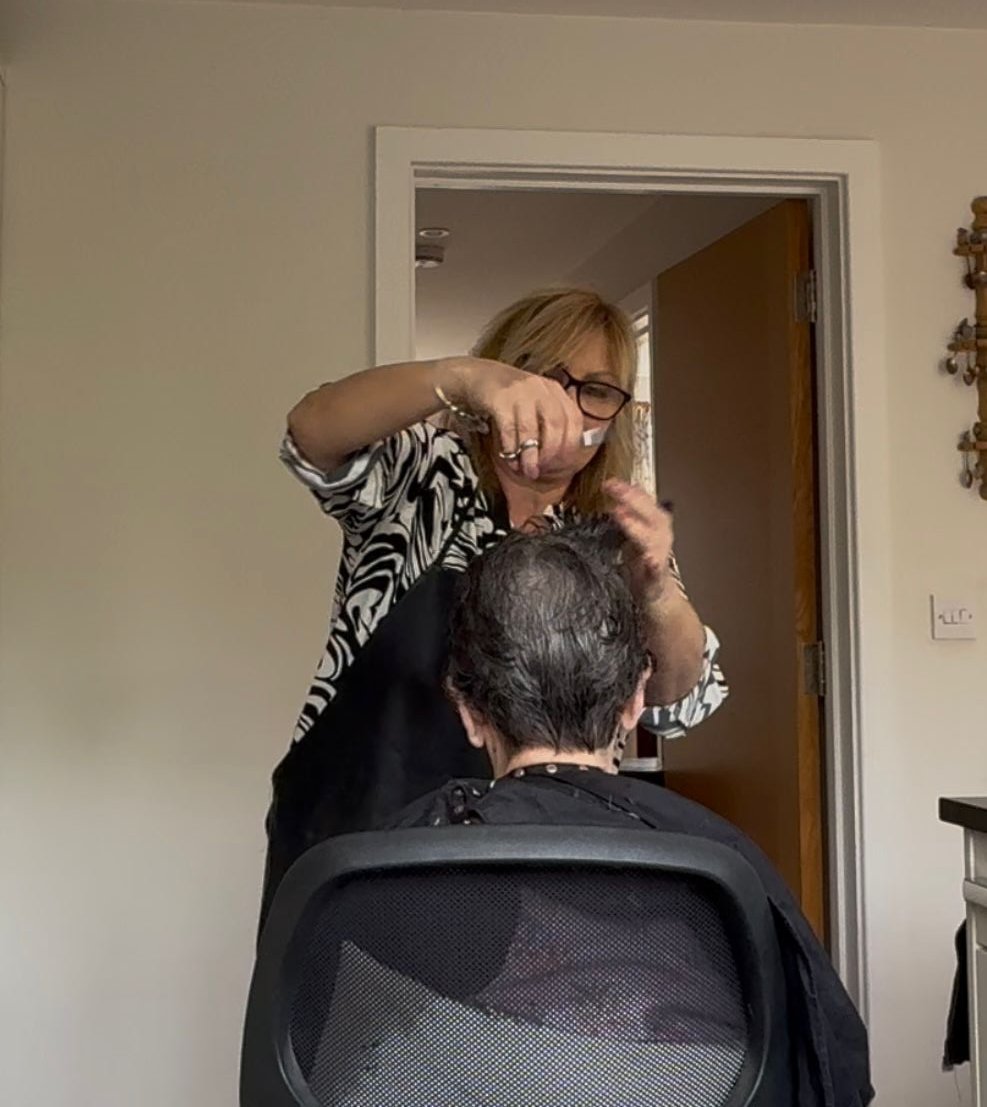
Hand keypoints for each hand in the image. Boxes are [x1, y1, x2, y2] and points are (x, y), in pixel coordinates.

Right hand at [446, 356, 584, 480]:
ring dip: (530, 455)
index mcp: (554, 390)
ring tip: (527, 471)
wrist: (476, 376)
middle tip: (542, 470)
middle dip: (550, 453)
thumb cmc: (509, 398)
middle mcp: (540, 388)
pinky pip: (508, 428)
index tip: (561, 463)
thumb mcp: (535, 404)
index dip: (570, 444)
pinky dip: (511, 448)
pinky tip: (510, 460)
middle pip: (555, 424)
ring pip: (530, 429)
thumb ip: (550, 424)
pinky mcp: (499, 398)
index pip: (574, 419)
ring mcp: (520, 391)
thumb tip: (561, 458)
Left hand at [604, 479, 673, 604]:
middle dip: (632, 499)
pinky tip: (649, 560)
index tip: (610, 482)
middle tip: (613, 488)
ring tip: (621, 515)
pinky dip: (653, 564)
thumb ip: (631, 512)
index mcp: (655, 523)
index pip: (644, 500)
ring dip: (636, 525)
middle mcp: (660, 535)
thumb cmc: (644, 562)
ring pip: (652, 537)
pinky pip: (656, 569)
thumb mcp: (637, 531)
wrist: (657, 592)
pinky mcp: (656, 576)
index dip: (628, 489)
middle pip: (650, 513)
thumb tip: (622, 487)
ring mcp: (659, 554)